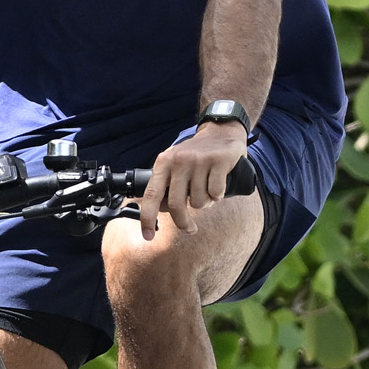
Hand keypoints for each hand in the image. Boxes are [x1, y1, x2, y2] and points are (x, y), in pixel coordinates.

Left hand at [140, 120, 249, 237]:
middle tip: (189, 229)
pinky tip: (218, 184)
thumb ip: (166, 185)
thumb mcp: (175, 165)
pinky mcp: (219, 161)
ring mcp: (200, 160)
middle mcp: (179, 160)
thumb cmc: (196, 155)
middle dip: (183, 222)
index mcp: (164, 162)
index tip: (148, 236)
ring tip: (207, 190)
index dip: (147, 217)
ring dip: (205, 203)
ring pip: (199, 202)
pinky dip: (218, 195)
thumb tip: (160, 211)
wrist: (221, 132)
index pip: (151, 194)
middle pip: (177, 205)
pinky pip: (216, 194)